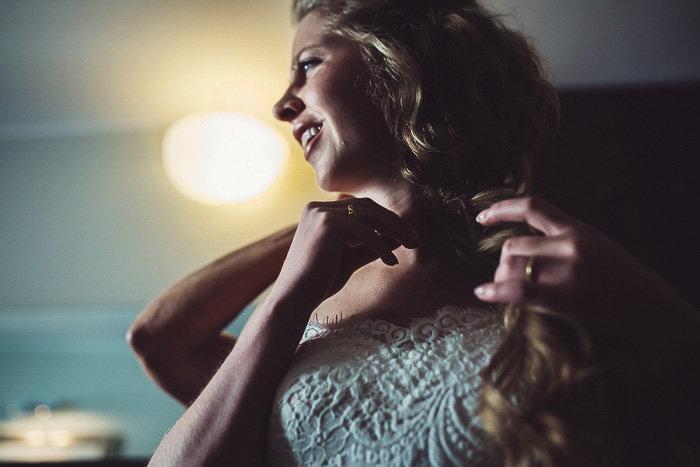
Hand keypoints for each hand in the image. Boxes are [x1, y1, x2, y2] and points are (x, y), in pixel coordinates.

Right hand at [272, 197, 418, 312]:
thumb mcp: (350, 257)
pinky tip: (390, 261)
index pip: (360, 207)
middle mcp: (317, 207)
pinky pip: (366, 232)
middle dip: (394, 221)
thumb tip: (399, 236)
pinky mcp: (327, 226)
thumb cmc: (319, 281)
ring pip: (369, 216)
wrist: (295, 298)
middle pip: (367, 206)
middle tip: (414, 238)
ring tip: (411, 245)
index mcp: (319, 211)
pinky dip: (382, 246)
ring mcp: (321, 214)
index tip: (405, 233)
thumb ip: (370, 244)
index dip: (385, 218)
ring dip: (394, 230)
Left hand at [472, 197, 690, 339]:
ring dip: (501, 279)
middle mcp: (571, 245)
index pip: (532, 207)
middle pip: (512, 246)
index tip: (481, 217)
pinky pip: (518, 290)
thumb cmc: (625, 285)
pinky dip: (495, 290)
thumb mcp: (599, 249)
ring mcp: (568, 271)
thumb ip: (568, 243)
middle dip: (502, 263)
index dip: (501, 209)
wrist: (654, 313)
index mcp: (578, 229)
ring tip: (506, 290)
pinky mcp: (566, 298)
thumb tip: (531, 249)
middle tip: (504, 278)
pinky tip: (482, 292)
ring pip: (511, 267)